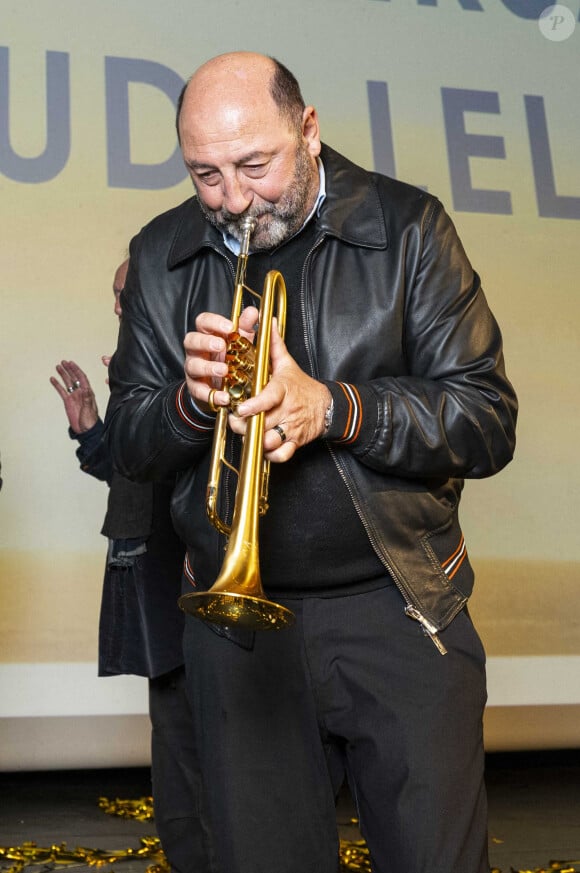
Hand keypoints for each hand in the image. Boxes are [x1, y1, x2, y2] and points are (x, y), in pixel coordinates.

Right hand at [50, 360, 98, 433]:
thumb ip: (87, 399)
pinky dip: (57, 385)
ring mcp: (74, 396)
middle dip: (69, 369)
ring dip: (63, 374)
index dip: (76, 370)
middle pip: (74, 378)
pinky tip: (53, 379)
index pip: (82, 378)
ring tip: (58, 366)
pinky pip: (62, 391)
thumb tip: (86, 388)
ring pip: (67, 382)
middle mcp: (81, 392)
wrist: (85, 430)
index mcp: (88, 392)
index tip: (71, 363)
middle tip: (63, 362)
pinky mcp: (68, 401)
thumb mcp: (89, 409)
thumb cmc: (90, 421)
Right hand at [183, 306, 257, 410]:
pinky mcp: (196, 388)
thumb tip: (253, 312)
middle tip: (221, 345)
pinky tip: (224, 396)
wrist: (222, 386)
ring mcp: (194, 369)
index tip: (229, 327)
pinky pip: (198, 390)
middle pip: (191, 340)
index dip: (213, 322)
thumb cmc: (230, 359)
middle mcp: (197, 351)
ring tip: (224, 370)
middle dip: (205, 342)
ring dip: (208, 367)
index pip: (203, 322)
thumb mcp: (239, 342)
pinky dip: (211, 394)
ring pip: (192, 365)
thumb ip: (245, 328)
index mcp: (207, 336)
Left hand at [228, 320, 331, 462]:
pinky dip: (271, 455)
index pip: (269, 399)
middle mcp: (287, 410)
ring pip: (270, 440)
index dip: (254, 406)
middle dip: (244, 424)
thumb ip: (273, 346)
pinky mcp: (296, 442)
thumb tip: (267, 323)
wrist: (327, 406)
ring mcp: (292, 427)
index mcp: (283, 390)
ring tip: (246, 434)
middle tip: (235, 420)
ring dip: (255, 440)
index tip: (241, 408)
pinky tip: (263, 448)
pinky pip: (282, 454)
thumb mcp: (288, 364)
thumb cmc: (301, 386)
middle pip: (262, 422)